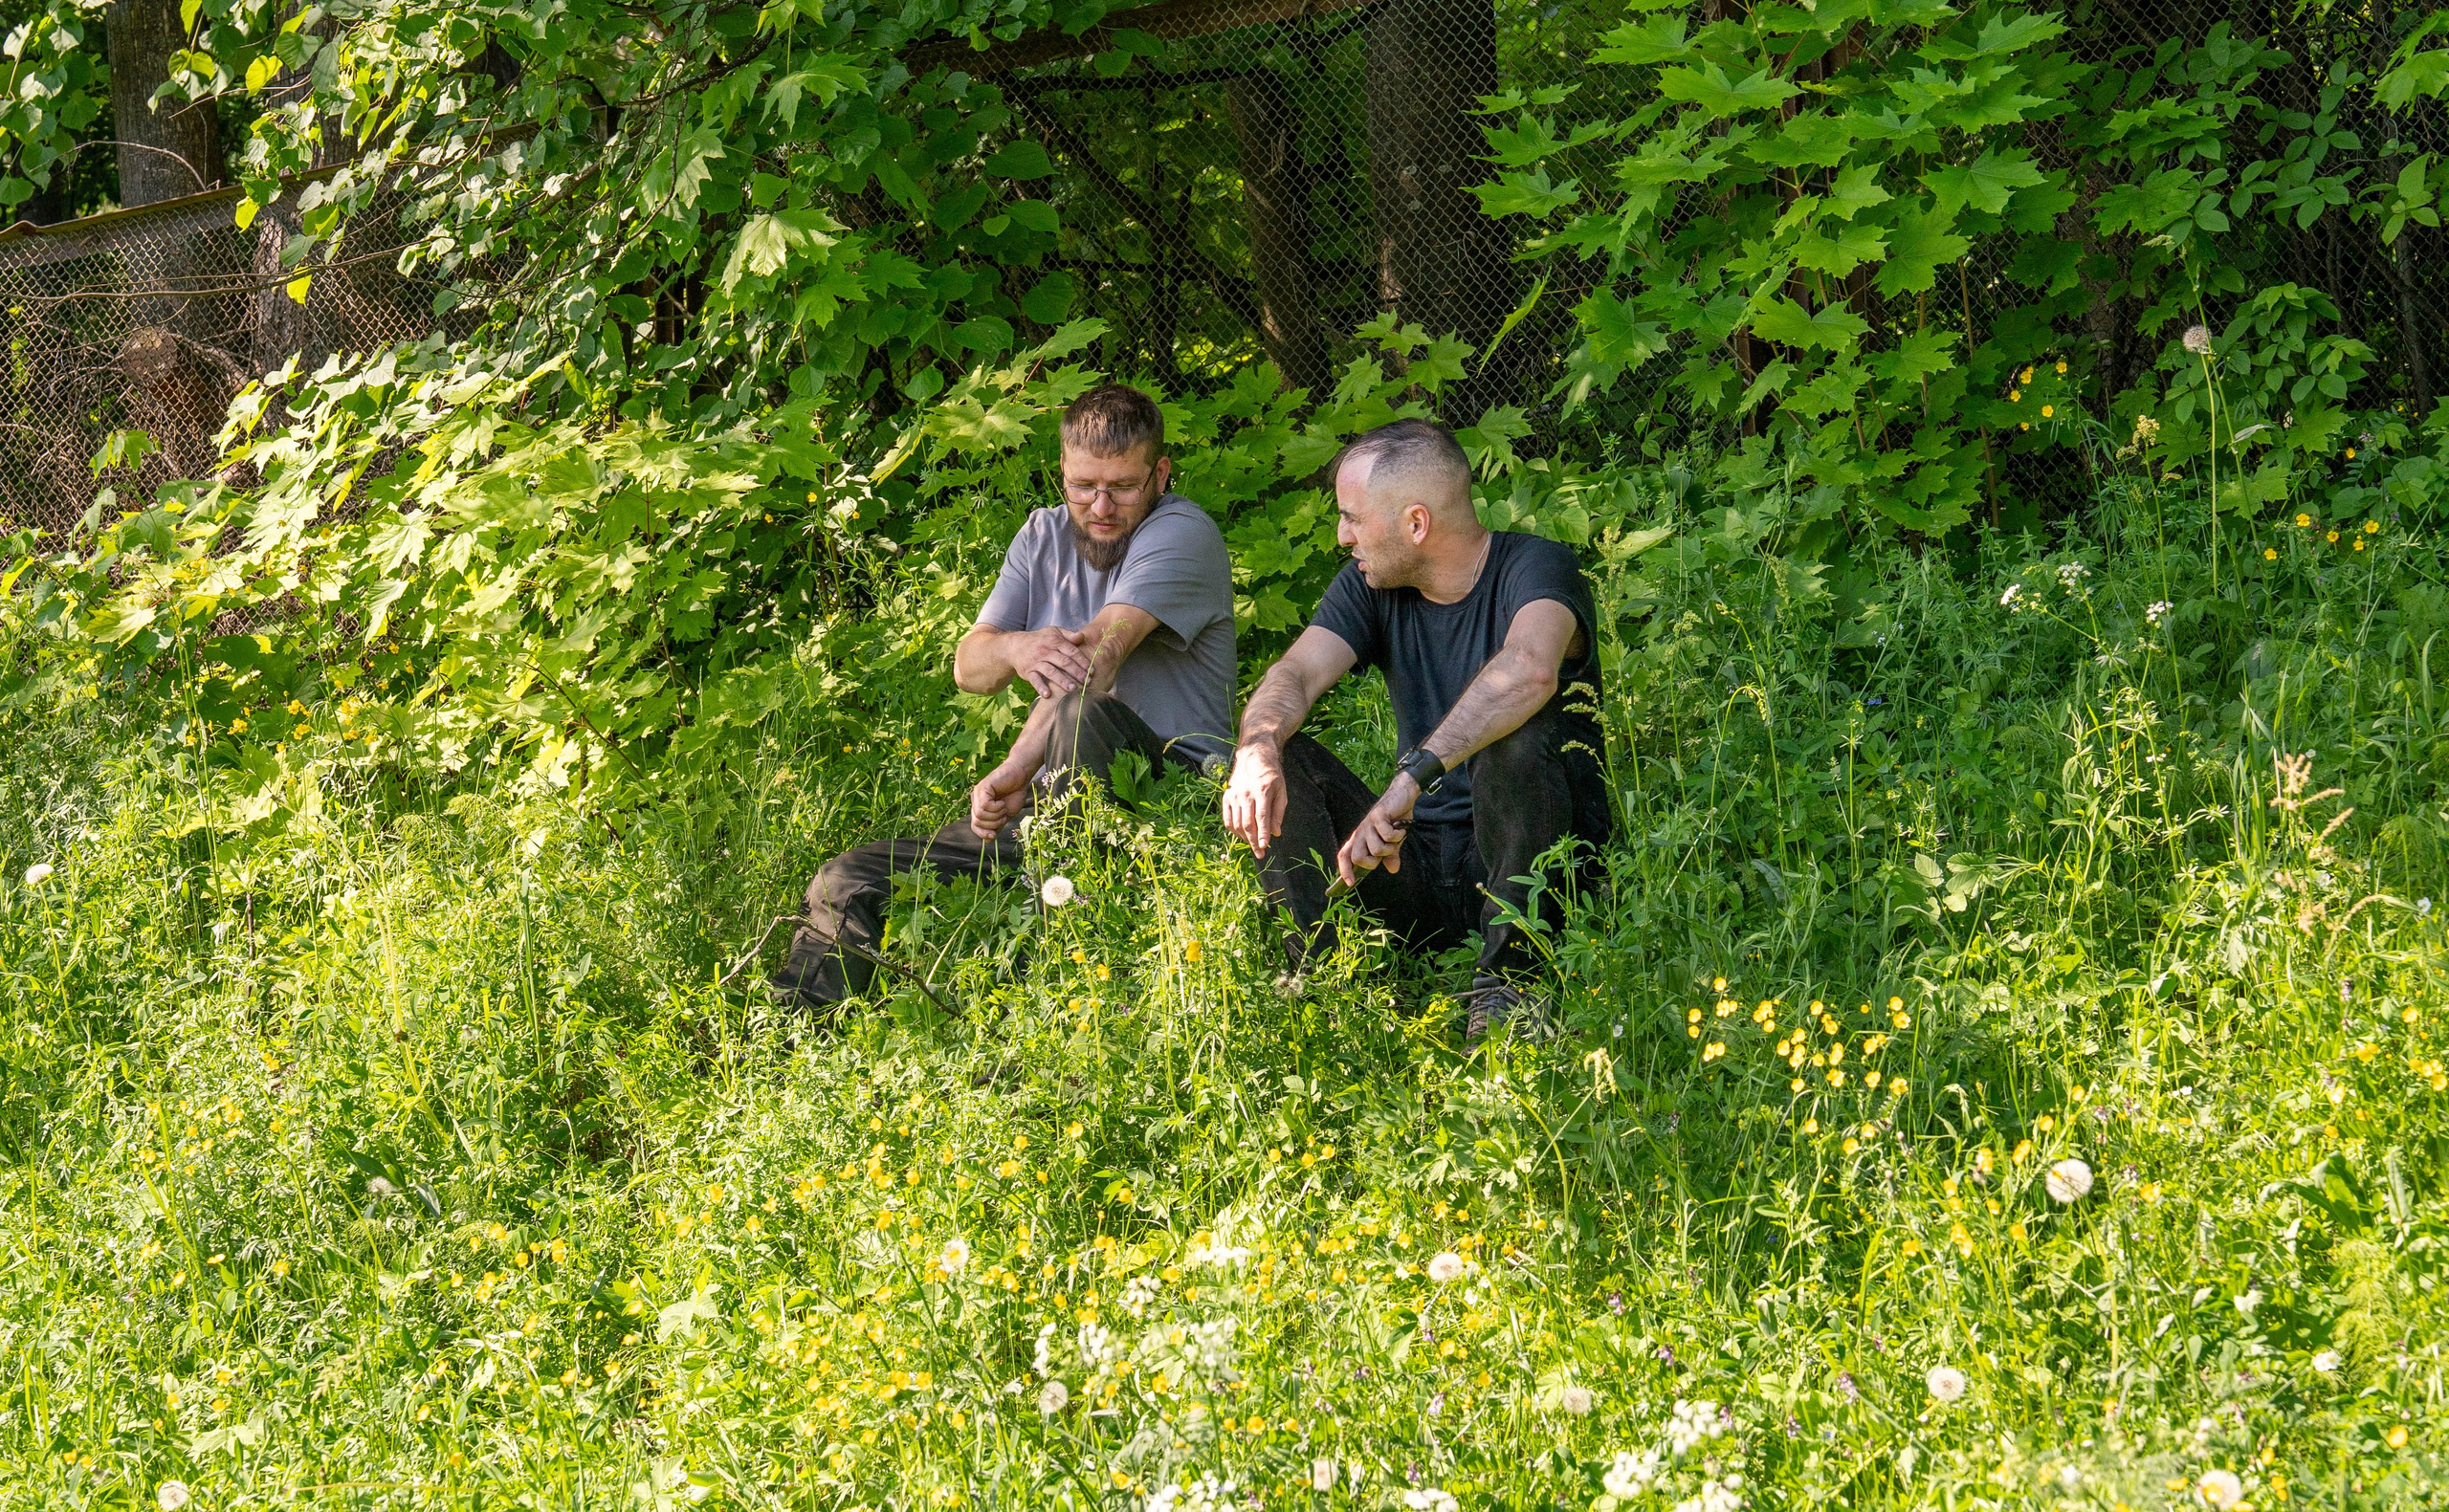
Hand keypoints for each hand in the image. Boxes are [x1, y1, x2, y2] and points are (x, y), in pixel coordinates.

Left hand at [970, 761, 1032, 839]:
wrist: (1021, 776)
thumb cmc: (1015, 793)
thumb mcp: (1006, 815)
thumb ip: (997, 826)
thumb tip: (988, 841)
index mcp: (980, 808)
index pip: (975, 827)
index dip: (983, 833)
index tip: (994, 835)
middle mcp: (976, 801)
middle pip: (977, 822)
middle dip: (993, 823)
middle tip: (1003, 815)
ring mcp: (978, 794)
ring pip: (980, 815)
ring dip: (996, 815)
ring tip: (1003, 807)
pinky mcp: (982, 787)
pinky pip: (984, 805)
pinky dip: (995, 807)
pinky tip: (1002, 802)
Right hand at [1010, 626, 1093, 696]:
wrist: (1015, 646)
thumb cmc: (1040, 640)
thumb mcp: (1053, 632)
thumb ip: (1068, 635)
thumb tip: (1081, 636)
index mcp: (1054, 641)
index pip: (1072, 651)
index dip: (1083, 661)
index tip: (1092, 671)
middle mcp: (1045, 651)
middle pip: (1064, 662)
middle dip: (1077, 672)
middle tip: (1087, 682)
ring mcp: (1036, 662)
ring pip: (1051, 671)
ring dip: (1062, 681)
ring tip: (1073, 689)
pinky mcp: (1028, 671)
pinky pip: (1034, 680)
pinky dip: (1041, 687)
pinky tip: (1048, 695)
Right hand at [1221, 742, 1287, 856]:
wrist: (1253, 756)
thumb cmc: (1271, 775)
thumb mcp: (1281, 791)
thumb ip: (1278, 813)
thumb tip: (1276, 833)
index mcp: (1263, 790)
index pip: (1261, 817)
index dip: (1262, 833)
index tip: (1264, 847)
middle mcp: (1246, 793)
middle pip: (1248, 823)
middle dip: (1253, 841)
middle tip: (1260, 854)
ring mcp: (1234, 795)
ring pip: (1237, 823)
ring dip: (1245, 838)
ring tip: (1253, 845)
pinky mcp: (1226, 797)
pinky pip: (1228, 819)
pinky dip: (1234, 830)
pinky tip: (1242, 835)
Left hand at [1334, 772, 1418, 888]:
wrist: (1403, 796)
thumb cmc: (1395, 821)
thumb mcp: (1393, 842)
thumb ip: (1390, 856)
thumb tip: (1393, 870)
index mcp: (1360, 839)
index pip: (1345, 855)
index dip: (1345, 870)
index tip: (1350, 883)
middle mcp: (1360, 832)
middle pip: (1358, 858)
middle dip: (1373, 862)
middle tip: (1386, 852)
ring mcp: (1368, 824)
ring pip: (1376, 849)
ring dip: (1390, 847)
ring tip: (1395, 837)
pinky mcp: (1378, 815)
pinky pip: (1387, 836)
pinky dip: (1397, 836)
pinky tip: (1400, 829)